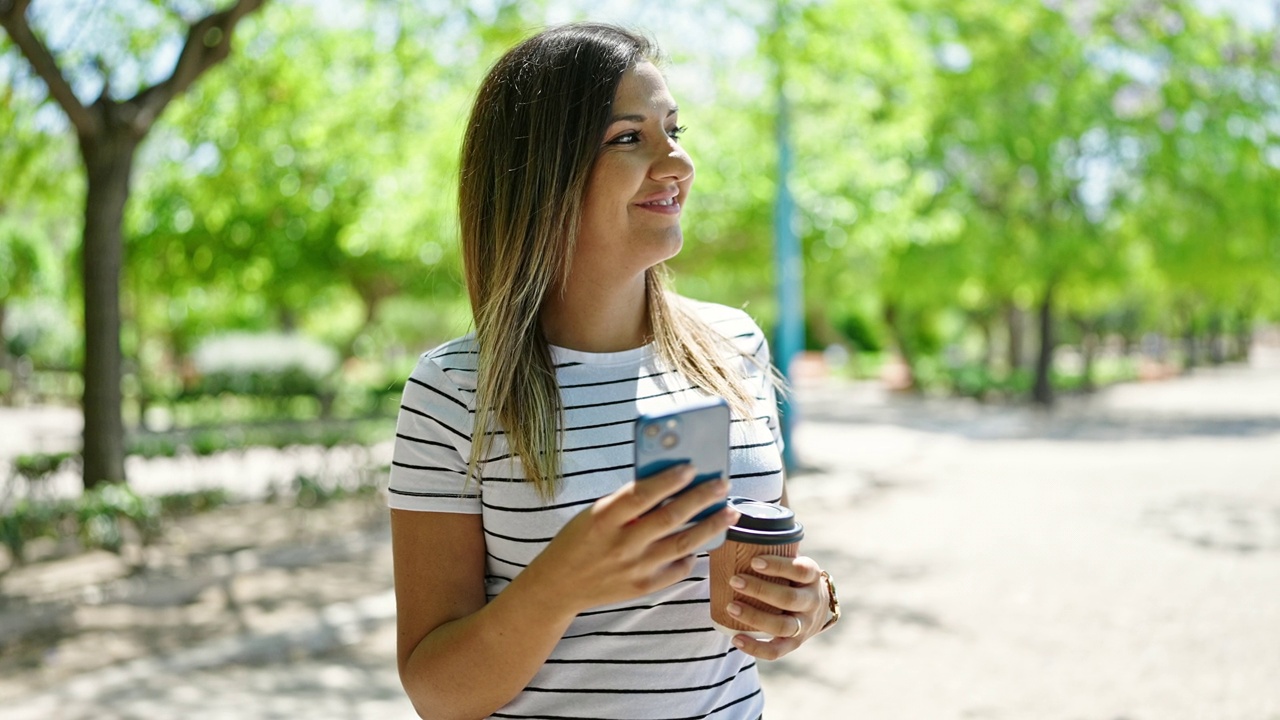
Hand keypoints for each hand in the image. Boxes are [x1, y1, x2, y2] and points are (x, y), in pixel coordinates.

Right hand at [519, 465, 738, 615]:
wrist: (559, 585)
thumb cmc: (580, 540)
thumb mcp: (594, 513)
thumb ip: (627, 502)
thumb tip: (670, 484)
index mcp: (604, 518)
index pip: (642, 495)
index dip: (669, 480)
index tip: (691, 467)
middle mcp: (621, 544)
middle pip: (670, 518)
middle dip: (701, 498)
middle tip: (722, 484)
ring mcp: (635, 568)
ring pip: (683, 544)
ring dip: (711, 526)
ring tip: (729, 512)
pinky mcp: (643, 587)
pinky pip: (678, 568)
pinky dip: (692, 553)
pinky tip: (703, 541)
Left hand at [723, 554, 828, 659]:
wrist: (815, 607)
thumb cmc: (791, 576)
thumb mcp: (791, 558)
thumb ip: (771, 544)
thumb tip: (733, 521)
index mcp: (812, 575)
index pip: (800, 570)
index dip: (779, 566)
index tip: (754, 560)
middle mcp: (813, 601)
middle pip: (790, 598)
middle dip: (761, 590)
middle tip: (734, 579)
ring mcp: (806, 625)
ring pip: (783, 626)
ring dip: (755, 617)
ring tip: (731, 607)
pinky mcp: (795, 643)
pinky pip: (777, 651)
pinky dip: (756, 648)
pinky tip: (736, 639)